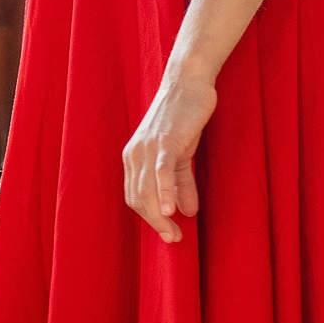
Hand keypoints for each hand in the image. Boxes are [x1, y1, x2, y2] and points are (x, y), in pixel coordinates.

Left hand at [123, 73, 215, 242]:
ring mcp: (148, 148)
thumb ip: (183, 183)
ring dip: (160, 216)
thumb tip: (187, 212)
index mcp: (134, 158)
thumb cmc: (185, 116)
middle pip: (139, 198)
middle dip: (155, 223)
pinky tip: (172, 211)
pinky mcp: (165, 141)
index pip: (135, 196)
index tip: (169, 234)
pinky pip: (162, 172)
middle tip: (174, 240)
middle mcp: (135, 154)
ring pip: (148, 190)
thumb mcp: (182, 154)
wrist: (189, 82)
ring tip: (174, 234)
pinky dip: (166, 193)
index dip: (150, 218)